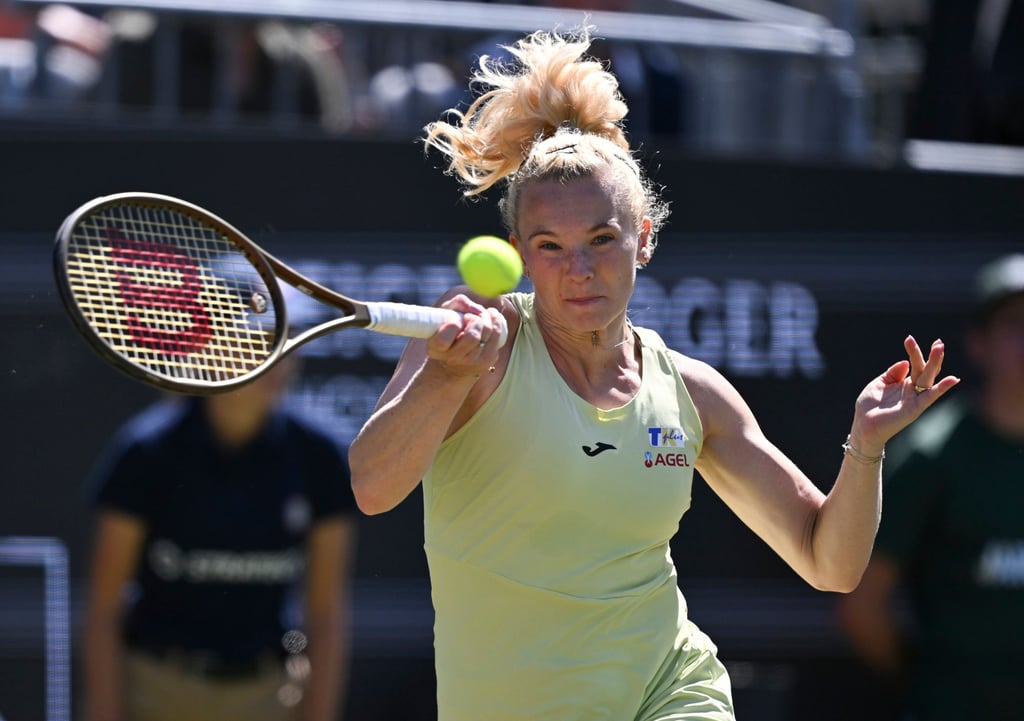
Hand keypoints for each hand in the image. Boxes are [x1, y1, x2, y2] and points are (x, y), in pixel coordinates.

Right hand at [426, 294, 504, 377]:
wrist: (456, 354)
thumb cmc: (449, 326)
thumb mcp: (446, 311)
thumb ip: (458, 303)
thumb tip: (478, 310)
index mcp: (437, 348)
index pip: (444, 339)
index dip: (452, 325)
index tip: (454, 321)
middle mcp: (453, 358)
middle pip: (472, 336)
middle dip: (474, 320)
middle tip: (469, 317)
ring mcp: (472, 361)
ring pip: (487, 334)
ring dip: (486, 317)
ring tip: (480, 315)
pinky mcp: (488, 360)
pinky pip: (497, 335)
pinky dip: (496, 321)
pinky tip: (491, 317)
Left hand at [848, 336, 959, 452]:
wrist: (863, 426)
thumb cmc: (869, 406)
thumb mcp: (879, 383)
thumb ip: (892, 373)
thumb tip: (906, 362)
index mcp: (904, 382)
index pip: (914, 364)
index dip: (913, 351)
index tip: (909, 338)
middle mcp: (912, 389)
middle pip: (924, 369)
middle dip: (931, 355)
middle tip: (938, 342)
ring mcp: (915, 398)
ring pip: (928, 378)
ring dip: (935, 363)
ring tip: (939, 348)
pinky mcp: (915, 408)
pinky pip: (930, 397)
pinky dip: (942, 388)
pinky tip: (952, 379)